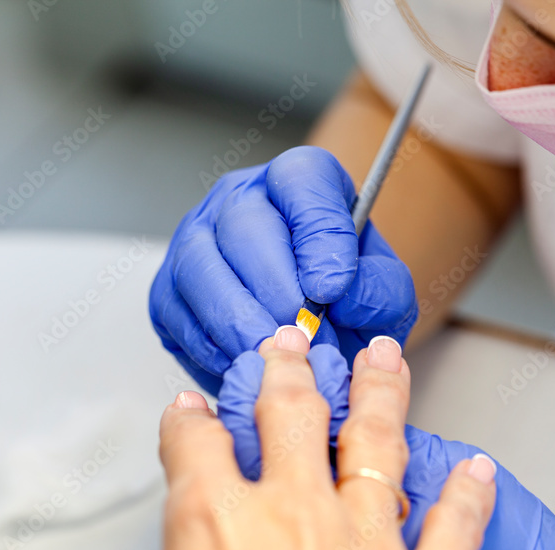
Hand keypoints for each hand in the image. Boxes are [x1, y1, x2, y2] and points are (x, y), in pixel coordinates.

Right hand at [60, 326, 494, 549]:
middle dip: (286, 371)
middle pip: (290, 415)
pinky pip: (456, 525)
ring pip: (378, 441)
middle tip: (288, 345)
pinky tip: (478, 470)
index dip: (185, 421)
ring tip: (382, 357)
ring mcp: (369, 546)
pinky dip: (470, 494)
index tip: (188, 411)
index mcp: (216, 531)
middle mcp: (296, 519)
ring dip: (379, 392)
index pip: (192, 446)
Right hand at [148, 146, 416, 394]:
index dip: (318, 231)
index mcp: (300, 181)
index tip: (333, 287)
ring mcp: (195, 239)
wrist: (316, 331)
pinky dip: (207, 345)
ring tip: (272, 357)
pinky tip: (241, 364)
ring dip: (238, 321)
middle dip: (275, 290)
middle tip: (302, 337)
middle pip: (244, 226)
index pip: (302, 179)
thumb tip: (342, 297)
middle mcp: (240, 199)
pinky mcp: (168, 288)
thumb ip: (380, 290)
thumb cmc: (348, 299)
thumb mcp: (386, 293)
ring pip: (200, 268)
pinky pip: (175, 312)